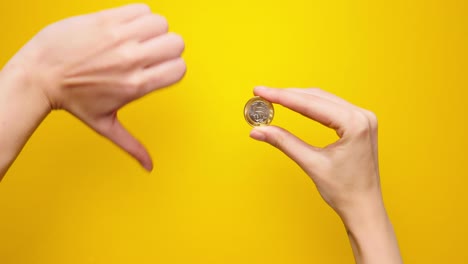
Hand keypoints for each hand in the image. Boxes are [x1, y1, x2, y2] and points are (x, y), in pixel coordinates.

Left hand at [5, 4, 185, 170]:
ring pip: (161, 23)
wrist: (39, 74)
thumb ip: (132, 145)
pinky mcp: (106, 19)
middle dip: (168, 48)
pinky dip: (140, 16)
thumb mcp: (105, 124)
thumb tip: (149, 167)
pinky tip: (127, 27)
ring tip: (138, 38)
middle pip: (176, 43)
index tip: (160, 69)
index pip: (180, 69)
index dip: (174, 68)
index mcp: (136, 85)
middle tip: (151, 53)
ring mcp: (118, 37)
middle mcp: (131, 60)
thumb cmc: (71, 100)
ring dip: (155, 30)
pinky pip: (142, 9)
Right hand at [249, 87, 401, 263]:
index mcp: (355, 124)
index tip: (261, 91)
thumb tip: (259, 130)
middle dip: (287, 95)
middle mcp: (362, 116)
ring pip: (323, 99)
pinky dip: (310, 105)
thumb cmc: (345, 191)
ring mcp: (363, 118)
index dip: (282, 96)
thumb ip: (284, 142)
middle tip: (262, 94)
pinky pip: (331, 107)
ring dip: (297, 98)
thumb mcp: (311, 164)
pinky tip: (294, 104)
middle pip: (317, 97)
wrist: (364, 208)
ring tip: (273, 98)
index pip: (311, 104)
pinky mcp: (359, 124)